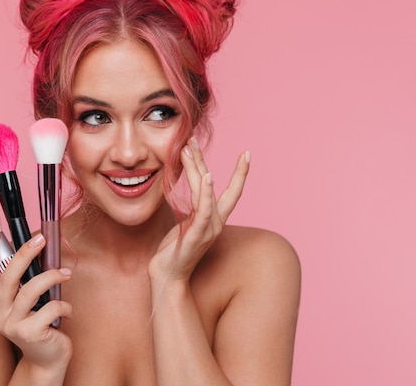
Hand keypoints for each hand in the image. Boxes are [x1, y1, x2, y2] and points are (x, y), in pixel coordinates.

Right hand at [0, 231, 72, 370]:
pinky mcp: (30, 334)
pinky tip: (68, 312)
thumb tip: (38, 249)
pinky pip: (51, 307)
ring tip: (66, 273)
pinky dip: (64, 305)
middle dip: (24, 254)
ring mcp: (12, 325)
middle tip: (41, 239)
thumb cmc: (40, 325)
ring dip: (52, 277)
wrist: (46, 361)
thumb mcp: (29, 303)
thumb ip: (26, 282)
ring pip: (31, 290)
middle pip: (8, 277)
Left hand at [149, 137, 249, 281]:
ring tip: (189, 149)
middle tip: (192, 138)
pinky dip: (205, 193)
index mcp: (214, 219)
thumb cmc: (175, 251)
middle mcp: (215, 223)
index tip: (247, 153)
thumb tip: (191, 192)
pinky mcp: (195, 237)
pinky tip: (207, 176)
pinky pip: (202, 211)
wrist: (168, 278)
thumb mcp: (186, 224)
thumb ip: (193, 209)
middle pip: (213, 185)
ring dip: (197, 169)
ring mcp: (207, 230)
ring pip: (204, 193)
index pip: (231, 192)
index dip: (240, 173)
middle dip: (203, 160)